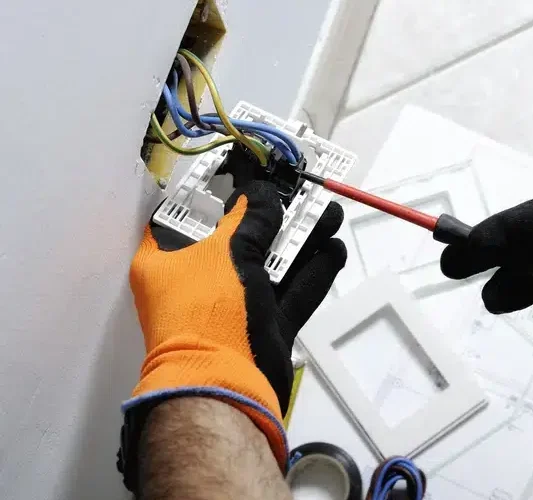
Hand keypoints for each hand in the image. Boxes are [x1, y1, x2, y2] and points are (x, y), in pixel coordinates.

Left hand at [122, 181, 344, 478]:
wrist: (225, 388)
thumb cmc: (209, 312)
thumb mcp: (227, 253)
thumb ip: (250, 219)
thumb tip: (262, 194)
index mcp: (166, 261)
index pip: (186, 214)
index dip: (215, 190)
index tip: (245, 173)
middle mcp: (198, 281)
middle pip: (239, 238)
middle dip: (275, 215)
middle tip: (303, 193)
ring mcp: (234, 306)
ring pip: (272, 265)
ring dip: (302, 241)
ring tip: (331, 214)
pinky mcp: (265, 327)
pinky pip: (291, 293)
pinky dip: (312, 273)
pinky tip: (334, 250)